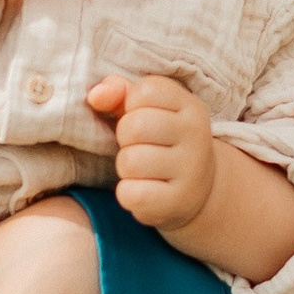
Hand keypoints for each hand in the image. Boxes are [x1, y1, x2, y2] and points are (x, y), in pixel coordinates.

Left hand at [101, 74, 218, 235]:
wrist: (198, 189)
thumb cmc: (162, 141)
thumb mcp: (148, 110)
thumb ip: (119, 93)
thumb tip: (95, 96)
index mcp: (190, 106)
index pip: (145, 92)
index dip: (130, 107)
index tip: (143, 118)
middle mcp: (197, 134)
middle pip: (134, 126)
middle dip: (124, 139)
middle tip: (138, 148)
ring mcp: (191, 170)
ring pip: (130, 162)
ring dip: (125, 167)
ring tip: (141, 170)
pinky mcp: (178, 201)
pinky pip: (131, 193)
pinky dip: (127, 193)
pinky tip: (144, 190)